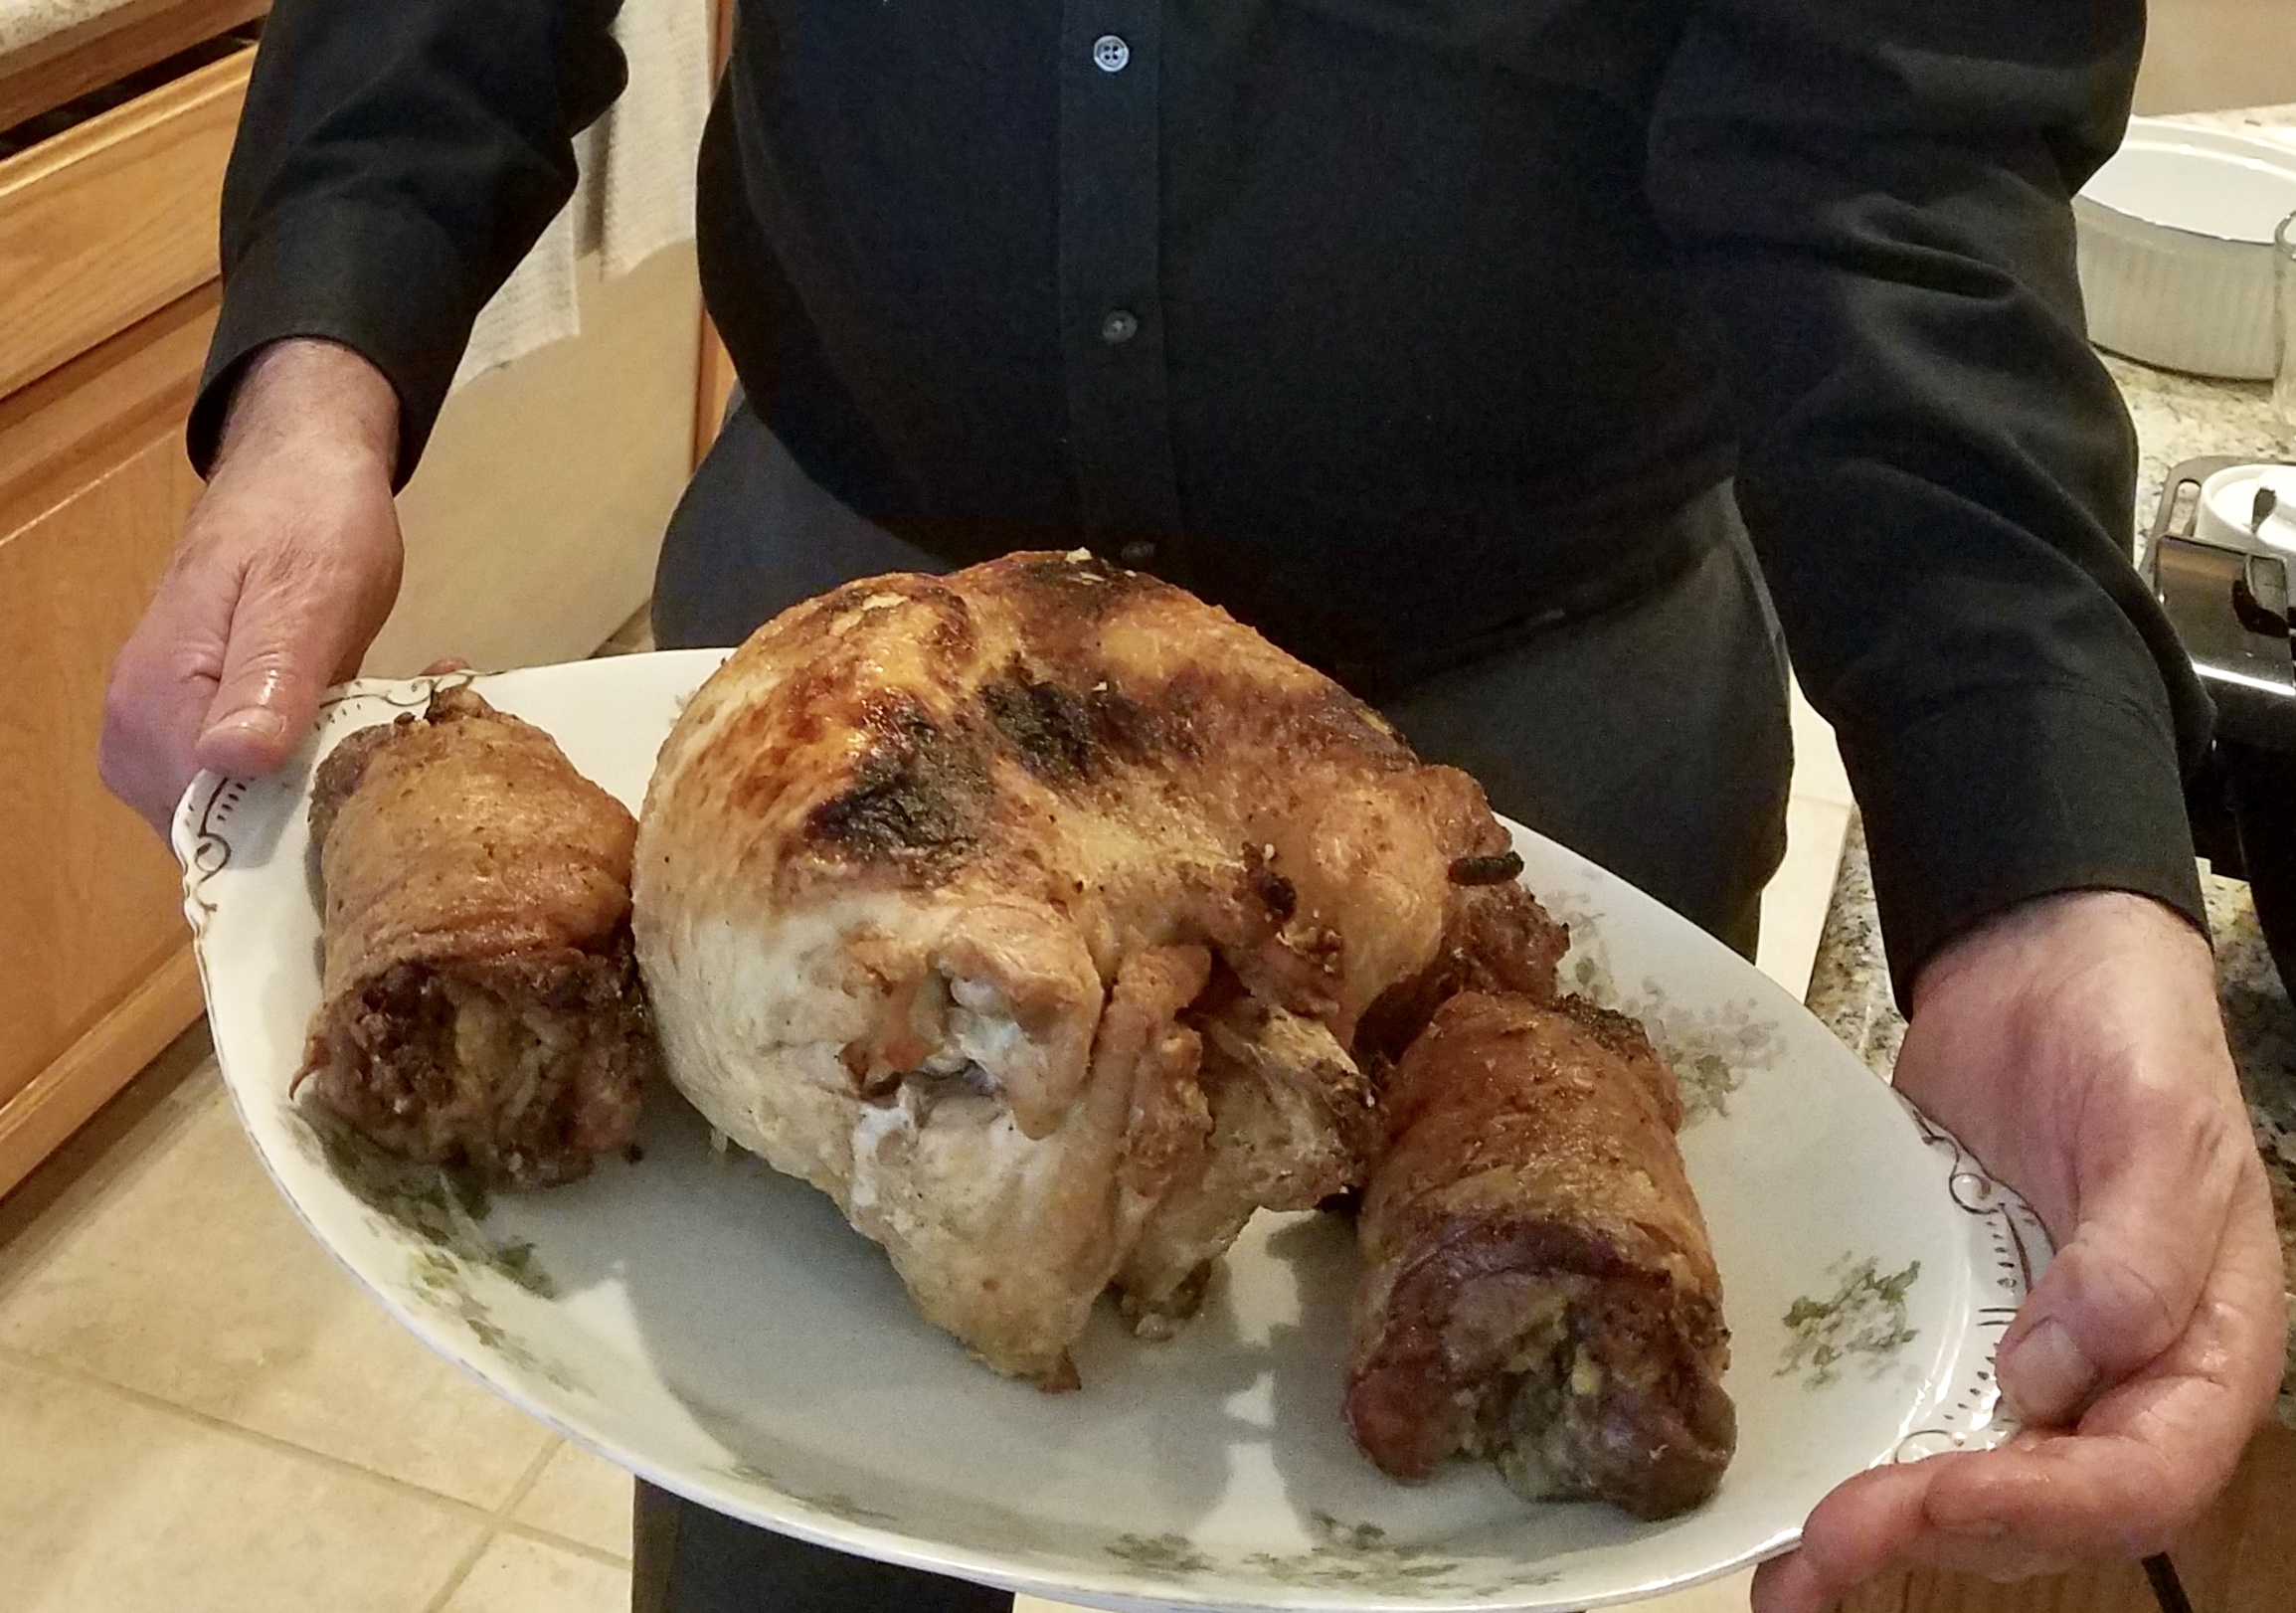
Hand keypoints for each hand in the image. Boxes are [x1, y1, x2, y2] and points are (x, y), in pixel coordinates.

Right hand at [100, 339, 404, 835]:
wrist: (299, 465)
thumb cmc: (308, 519)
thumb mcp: (309, 593)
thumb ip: (270, 677)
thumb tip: (233, 760)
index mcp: (156, 711)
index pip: (220, 830)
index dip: (303, 832)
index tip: (383, 807)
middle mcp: (140, 741)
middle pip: (233, 835)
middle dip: (320, 817)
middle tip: (407, 775)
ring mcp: (165, 740)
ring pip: (251, 816)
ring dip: (327, 794)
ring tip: (399, 752)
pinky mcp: (204, 732)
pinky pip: (257, 784)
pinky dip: (317, 772)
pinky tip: (372, 741)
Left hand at [1753, 890, 2285, 1610]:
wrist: (2039, 962)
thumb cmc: (2130, 1037)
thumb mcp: (2156, 1128)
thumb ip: (2131, 1253)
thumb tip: (2054, 1376)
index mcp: (2203, 1353)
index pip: (2143, 1477)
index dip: (2043, 1506)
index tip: (1939, 1497)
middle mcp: (2117, 1380)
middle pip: (2042, 1504)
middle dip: (1937, 1534)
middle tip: (1824, 1545)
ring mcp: (2025, 1356)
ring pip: (1966, 1477)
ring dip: (1883, 1535)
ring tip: (1787, 1577)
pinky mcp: (1942, 1318)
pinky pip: (1905, 1406)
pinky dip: (1855, 1458)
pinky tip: (1782, 1503)